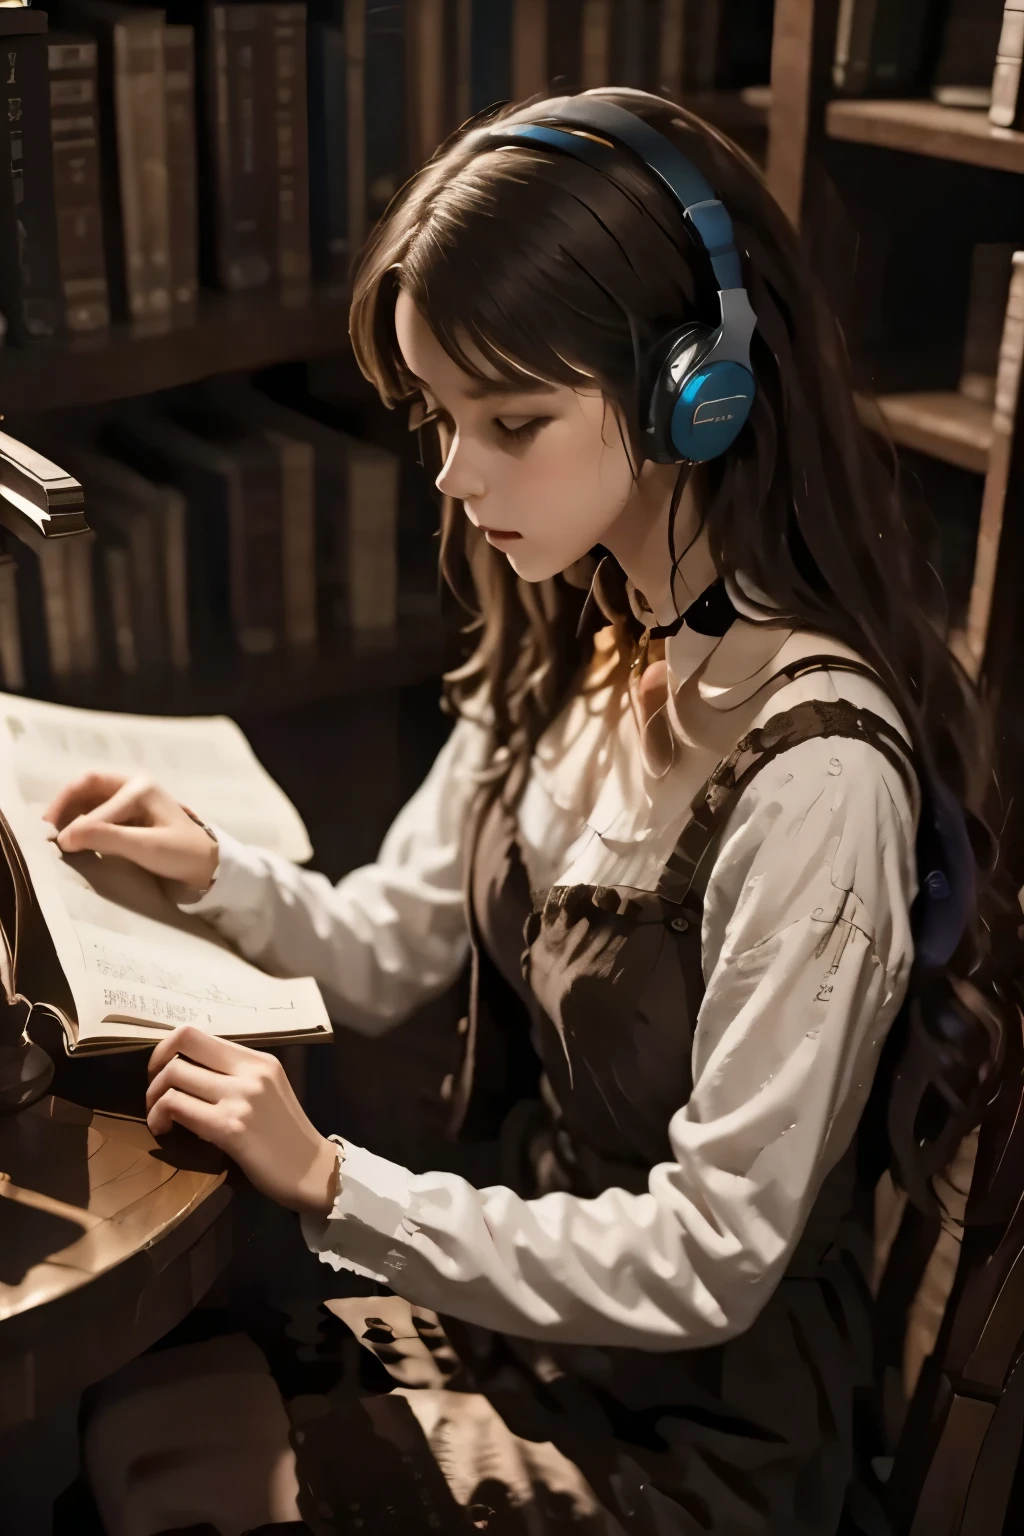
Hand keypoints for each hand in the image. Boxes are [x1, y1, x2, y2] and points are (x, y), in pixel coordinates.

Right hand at [42, 772, 219, 890]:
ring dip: (71, 813)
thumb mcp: (146, 847)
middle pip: (86, 787)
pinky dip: (82, 821)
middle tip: (45, 829)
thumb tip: (67, 837)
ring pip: (89, 798)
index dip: (74, 821)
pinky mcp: (129, 814)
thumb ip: (107, 838)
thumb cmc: (182, 853)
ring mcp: (131, 798)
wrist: (208, 865)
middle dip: (64, 806)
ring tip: (55, 834)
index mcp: (140, 787)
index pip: (94, 798)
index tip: (62, 846)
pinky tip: (74, 838)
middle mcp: (133, 786)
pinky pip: (97, 811)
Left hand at [146, 1025, 338, 1216]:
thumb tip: (190, 1071)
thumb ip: (235, 1076)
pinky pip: (177, 1106)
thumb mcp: (267, 1091)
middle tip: (156, 1094)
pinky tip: (165, 1130)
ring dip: (154, 1098)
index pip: (196, 1033)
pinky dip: (159, 1117)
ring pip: (173, 1076)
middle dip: (155, 1069)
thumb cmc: (287, 1136)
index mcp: (257, 1060)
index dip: (166, 1047)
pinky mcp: (229, 1126)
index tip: (162, 1070)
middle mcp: (249, 1071)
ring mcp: (240, 1097)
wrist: (311, 1171)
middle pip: (181, 1046)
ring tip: (161, 1118)